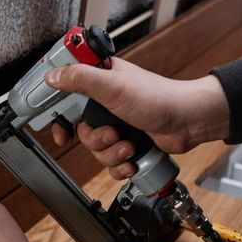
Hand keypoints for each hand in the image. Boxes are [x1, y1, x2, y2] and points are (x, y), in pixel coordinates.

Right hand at [45, 58, 229, 179]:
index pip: (66, 95)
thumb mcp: (113, 86)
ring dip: (111, 153)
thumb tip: (52, 76)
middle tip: (111, 134)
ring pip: (95, 149)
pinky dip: (120, 165)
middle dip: (94, 139)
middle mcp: (106, 102)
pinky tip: (133, 159)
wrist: (189, 122)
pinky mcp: (127, 143)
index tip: (58, 128)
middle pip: (79, 130)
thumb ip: (79, 78)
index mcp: (99, 81)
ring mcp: (117, 124)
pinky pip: (110, 162)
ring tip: (129, 146)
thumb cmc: (159, 98)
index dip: (58, 114)